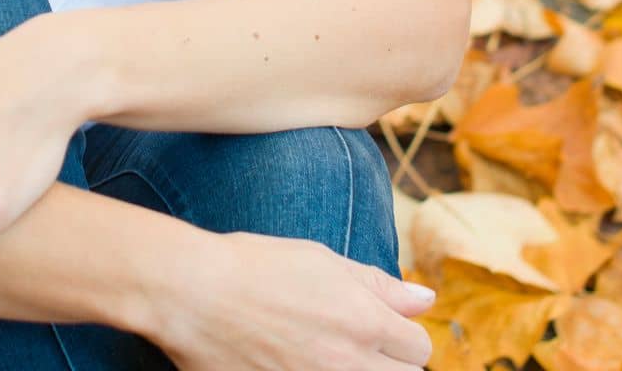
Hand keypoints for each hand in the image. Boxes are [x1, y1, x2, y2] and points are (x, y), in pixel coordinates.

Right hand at [154, 231, 434, 370]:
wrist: (195, 294)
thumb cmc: (256, 267)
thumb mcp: (322, 261)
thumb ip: (378, 285)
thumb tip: (426, 299)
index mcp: (364, 321)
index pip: (418, 347)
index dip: (400, 335)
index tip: (376, 327)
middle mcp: (351, 364)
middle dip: (388, 361)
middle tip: (352, 343)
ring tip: (326, 353)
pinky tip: (302, 365)